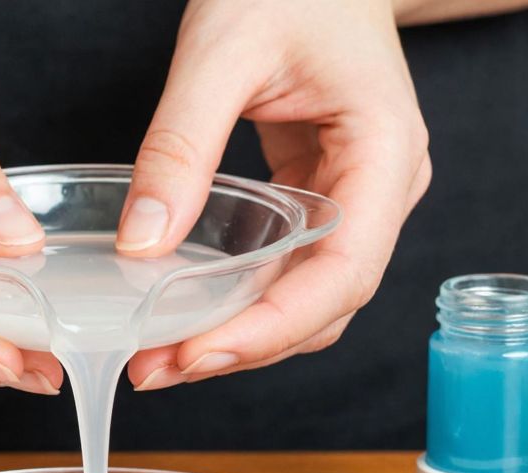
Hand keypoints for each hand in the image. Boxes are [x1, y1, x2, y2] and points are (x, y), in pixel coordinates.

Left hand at [120, 0, 430, 390]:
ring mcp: (357, 197)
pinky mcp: (320, 196)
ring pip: (308, 298)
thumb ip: (181, 145)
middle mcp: (383, 189)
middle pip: (326, 303)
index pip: (344, 272)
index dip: (272, 327)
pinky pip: (288, 268)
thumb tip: (141, 245)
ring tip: (161, 357)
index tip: (199, 354)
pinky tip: (185, 314)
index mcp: (386, 152)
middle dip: (244, 346)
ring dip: (239, 335)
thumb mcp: (222, 48)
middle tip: (157, 370)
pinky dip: (240, 300)